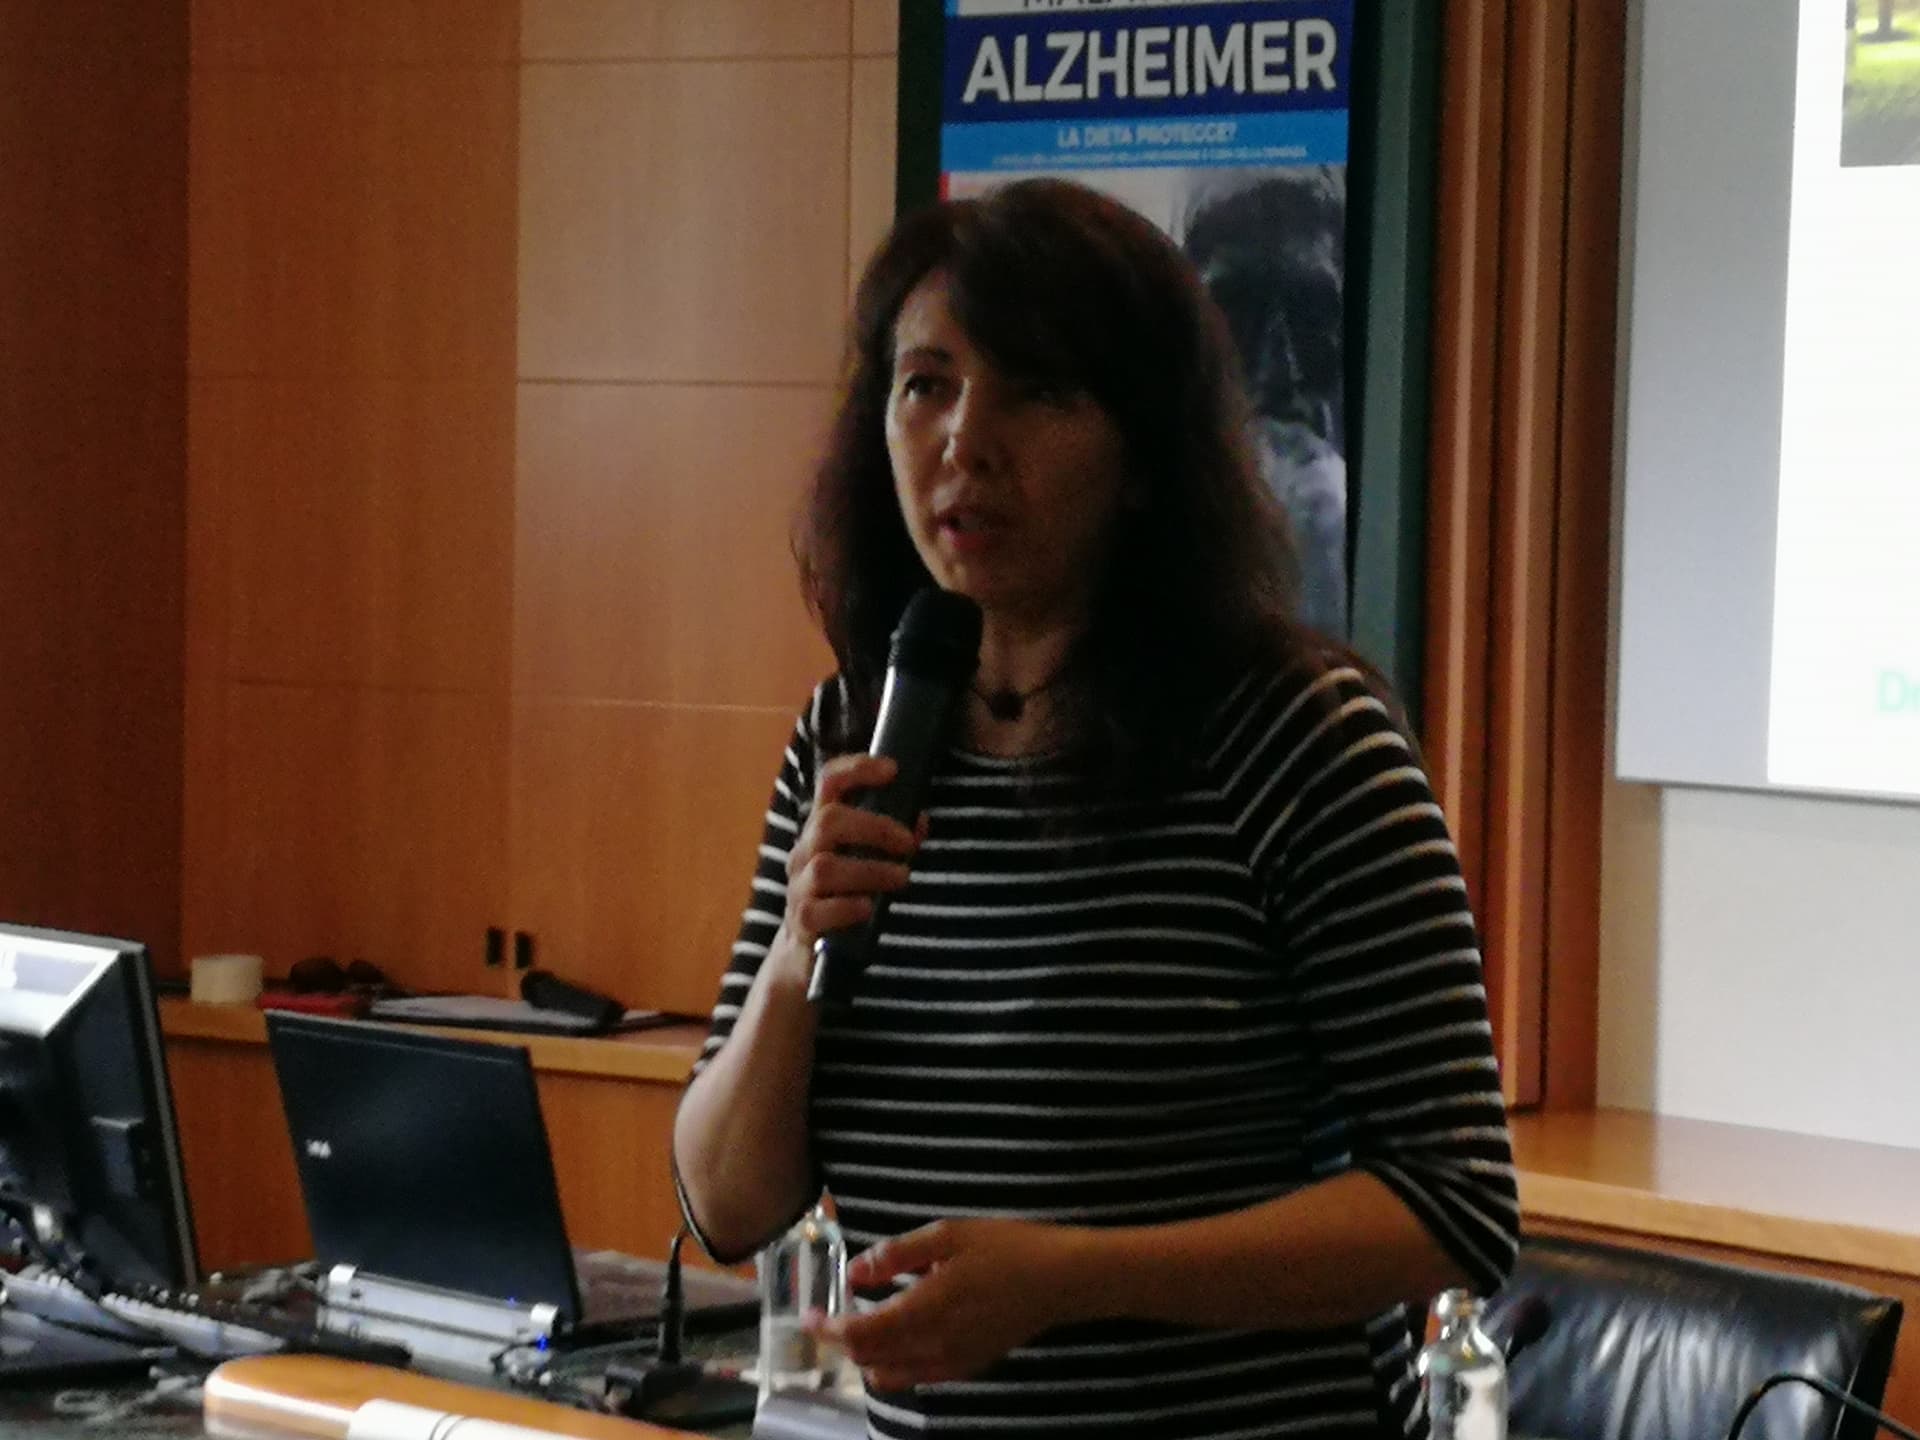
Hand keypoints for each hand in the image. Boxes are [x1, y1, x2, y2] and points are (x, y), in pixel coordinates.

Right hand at [780, 754, 923, 965]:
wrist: (806, 952)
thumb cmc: (843, 895)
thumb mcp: (865, 861)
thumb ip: (893, 841)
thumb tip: (921, 820)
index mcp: (822, 829)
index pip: (829, 783)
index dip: (857, 769)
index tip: (892, 769)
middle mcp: (806, 851)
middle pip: (828, 821)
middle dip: (875, 827)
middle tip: (908, 843)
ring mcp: (799, 886)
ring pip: (826, 868)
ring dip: (871, 870)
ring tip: (902, 878)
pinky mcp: (802, 921)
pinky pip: (816, 911)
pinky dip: (846, 908)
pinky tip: (868, 909)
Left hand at [810, 1219, 1089, 1390]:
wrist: (1061, 1281)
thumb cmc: (1006, 1247)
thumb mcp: (949, 1235)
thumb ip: (897, 1254)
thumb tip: (854, 1271)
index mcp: (926, 1311)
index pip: (860, 1335)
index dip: (827, 1328)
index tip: (806, 1315)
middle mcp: (934, 1347)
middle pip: (869, 1359)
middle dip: (840, 1342)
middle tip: (824, 1317)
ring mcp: (952, 1362)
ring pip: (890, 1374)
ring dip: (865, 1356)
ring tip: (859, 1323)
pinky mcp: (967, 1366)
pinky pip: (917, 1377)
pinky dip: (894, 1364)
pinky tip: (897, 1333)